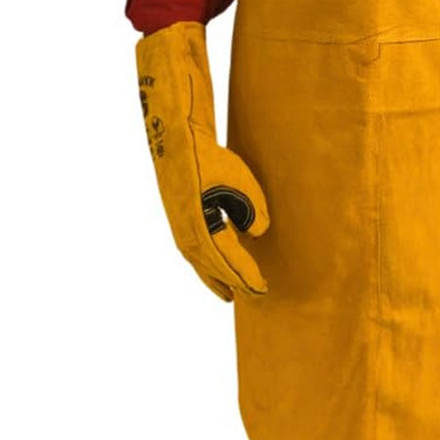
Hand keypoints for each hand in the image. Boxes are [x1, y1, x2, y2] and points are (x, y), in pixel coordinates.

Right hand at [183, 123, 269, 299]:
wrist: (177, 144)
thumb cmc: (207, 161)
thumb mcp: (238, 181)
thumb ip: (253, 209)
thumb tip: (257, 234)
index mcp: (201, 229)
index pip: (229, 262)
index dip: (246, 277)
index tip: (262, 289)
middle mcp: (188, 237)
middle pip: (216, 270)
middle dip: (236, 283)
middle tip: (256, 295)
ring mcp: (181, 233)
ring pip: (202, 266)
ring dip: (219, 280)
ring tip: (232, 294)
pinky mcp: (180, 225)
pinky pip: (195, 256)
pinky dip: (206, 269)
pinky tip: (213, 271)